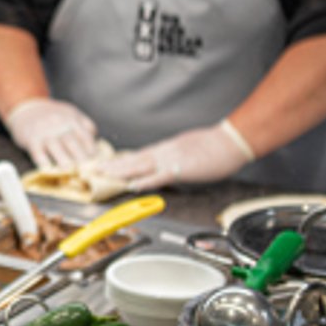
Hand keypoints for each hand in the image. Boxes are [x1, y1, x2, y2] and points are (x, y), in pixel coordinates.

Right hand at [5, 98, 98, 169]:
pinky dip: (45, 164)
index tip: (95, 162)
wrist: (27, 107)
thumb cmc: (52, 115)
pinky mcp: (31, 139)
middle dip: (81, 159)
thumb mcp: (70, 113)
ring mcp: (44, 131)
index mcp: (71, 118)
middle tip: (86, 172)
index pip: (85, 136)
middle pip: (72, 143)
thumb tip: (96, 144)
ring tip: (71, 173)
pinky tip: (50, 171)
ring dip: (65, 162)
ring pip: (56, 148)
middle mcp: (58, 124)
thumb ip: (84, 125)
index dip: (92, 151)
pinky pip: (39, 154)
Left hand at [99, 120, 255, 191]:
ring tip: (103, 174)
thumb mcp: (187, 148)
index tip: (105, 164)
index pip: (138, 155)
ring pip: (140, 165)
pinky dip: (144, 180)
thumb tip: (162, 163)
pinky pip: (159, 176)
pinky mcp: (181, 168)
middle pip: (133, 159)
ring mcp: (170, 159)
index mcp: (166, 149)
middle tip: (94, 168)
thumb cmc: (214, 146)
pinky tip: (132, 184)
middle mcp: (164, 152)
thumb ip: (172, 155)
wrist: (230, 142)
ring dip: (120, 171)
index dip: (120, 160)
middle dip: (112, 165)